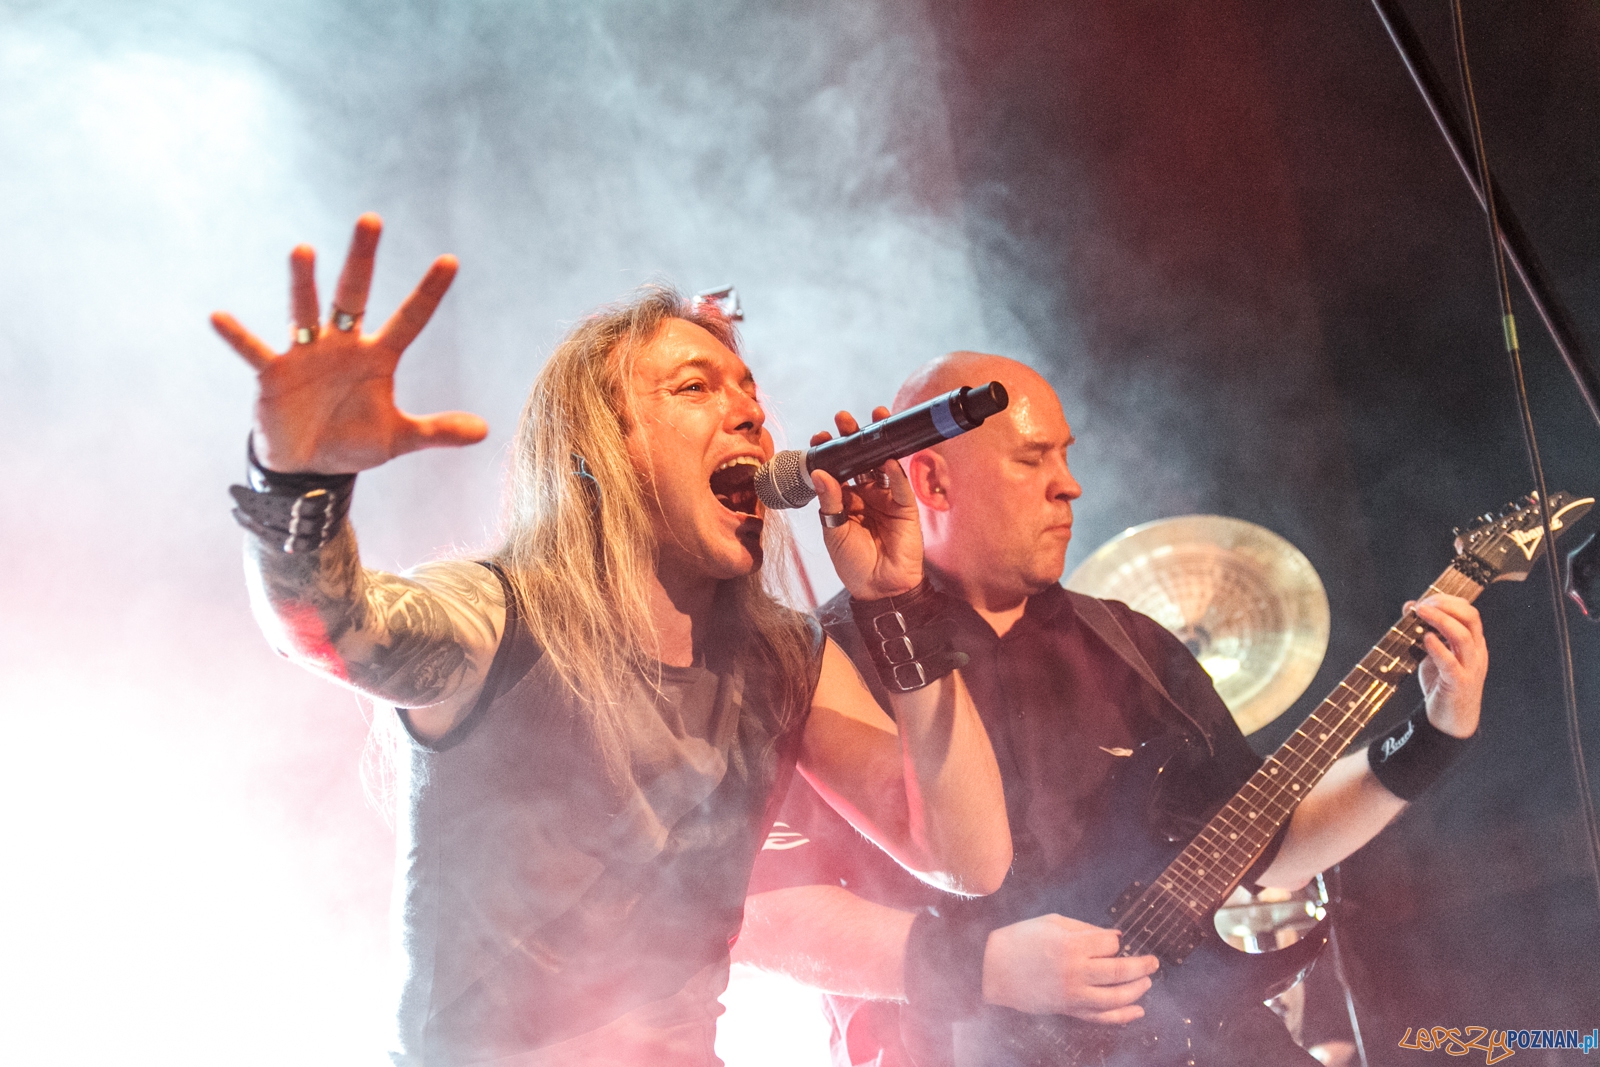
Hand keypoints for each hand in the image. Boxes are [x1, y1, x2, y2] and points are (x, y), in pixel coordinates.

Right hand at [211, 213, 487, 473]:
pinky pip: (254, 351)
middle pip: (355, 294)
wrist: (310, 466)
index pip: (410, 319)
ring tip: (303, 249)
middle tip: (371, 219)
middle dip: (362, 259)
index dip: (428, 293)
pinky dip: (237, 337)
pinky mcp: (273, 374)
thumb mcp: (399, 439)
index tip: (450, 260)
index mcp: (377, 357)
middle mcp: (342, 345)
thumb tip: (485, 431)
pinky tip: (219, 317)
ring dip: (304, 282)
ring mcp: (306, 355)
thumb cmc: (353, 441)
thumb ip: (437, 431)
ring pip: (306, 311)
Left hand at [811, 406, 922, 599]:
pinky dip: (895, 471)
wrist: (879, 589)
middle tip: (844, 418)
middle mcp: (865, 494)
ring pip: (882, 464)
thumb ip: (830, 501)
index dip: (829, 452)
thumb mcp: (834, 532)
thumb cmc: (853, 564)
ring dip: (878, 443)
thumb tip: (819, 472)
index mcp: (844, 499)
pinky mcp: (906, 507)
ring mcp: (886, 498)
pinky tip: (887, 459)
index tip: (820, 437)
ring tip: (873, 420)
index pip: (836, 469)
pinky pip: (901, 485)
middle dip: (853, 437)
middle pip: (859, 459)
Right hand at [982, 914, 1158, 1023]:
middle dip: (1141, 966)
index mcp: (1070, 945)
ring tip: (1147, 982)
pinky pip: (1100, 1017)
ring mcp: (1072, 994)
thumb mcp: (1051, 922)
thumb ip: (1084, 928)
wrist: (992, 969)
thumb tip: (1114, 938)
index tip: (1114, 941)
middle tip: (1154, 963)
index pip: (1109, 944)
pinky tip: (1137, 1011)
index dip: (1116, 941)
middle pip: (1119, 970)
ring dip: (1137, 990)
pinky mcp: (1068, 1009)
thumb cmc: (1020, 940)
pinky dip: (1122, 1017)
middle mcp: (1075, 971)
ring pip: (1115, 997)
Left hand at [1409, 594, 1486, 737]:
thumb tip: (1410, 606)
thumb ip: (1425, 631)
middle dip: (1446, 606)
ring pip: (1463, 636)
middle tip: (1423, 605)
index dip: (1448, 601)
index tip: (1426, 599)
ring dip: (1440, 621)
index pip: (1469, 612)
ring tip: (1421, 613)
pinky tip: (1425, 639)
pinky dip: (1438, 648)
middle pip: (1471, 619)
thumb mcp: (1434, 654)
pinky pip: (1451, 663)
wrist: (1451, 721)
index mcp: (1473, 643)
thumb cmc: (1443, 684)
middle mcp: (1476, 652)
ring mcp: (1470, 668)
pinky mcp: (1459, 683)